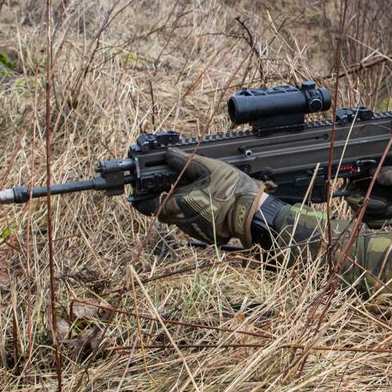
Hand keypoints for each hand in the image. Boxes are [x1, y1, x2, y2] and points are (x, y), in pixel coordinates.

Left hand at [132, 147, 264, 245]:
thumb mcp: (208, 168)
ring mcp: (194, 230)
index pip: (149, 207)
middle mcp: (183, 220)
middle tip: (171, 191)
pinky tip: (205, 207)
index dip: (142, 201)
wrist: (251, 211)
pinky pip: (191, 226)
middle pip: (162, 214)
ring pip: (177, 220)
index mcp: (179, 204)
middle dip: (163, 203)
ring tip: (193, 196)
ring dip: (179, 210)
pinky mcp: (205, 236)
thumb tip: (169, 155)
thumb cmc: (231, 190)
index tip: (140, 195)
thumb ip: (185, 162)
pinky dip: (193, 217)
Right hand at [345, 166, 391, 230]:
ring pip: (361, 213)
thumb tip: (374, 175)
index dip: (355, 191)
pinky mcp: (373, 216)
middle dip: (371, 206)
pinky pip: (369, 222)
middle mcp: (364, 190)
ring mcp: (367, 204)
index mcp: (368, 177)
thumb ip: (389, 174)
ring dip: (379, 214)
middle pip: (354, 201)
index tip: (366, 197)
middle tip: (386, 205)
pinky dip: (381, 221)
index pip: (351, 183)